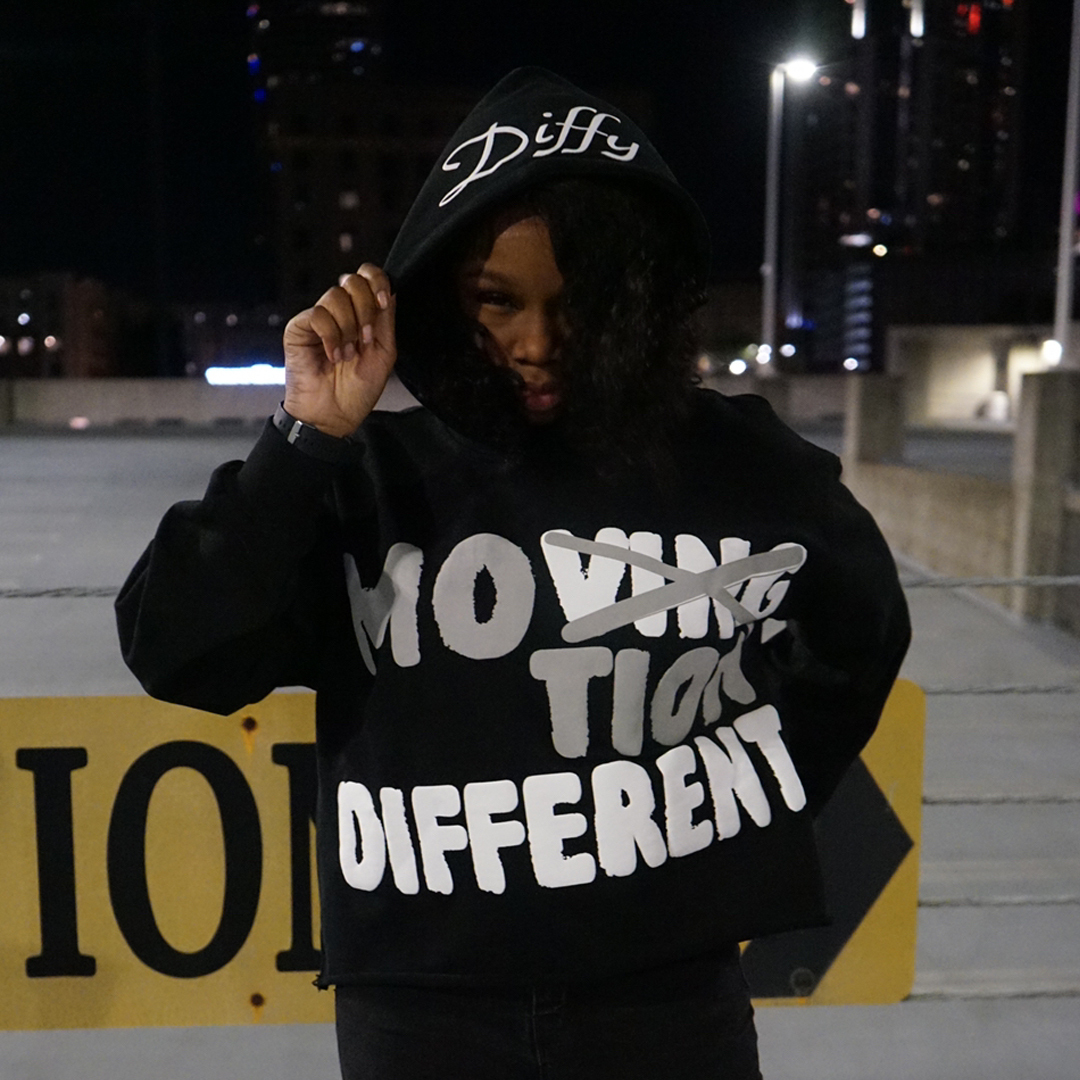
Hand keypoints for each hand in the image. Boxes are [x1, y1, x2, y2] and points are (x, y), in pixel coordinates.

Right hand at [282, 264, 396, 437]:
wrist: (333, 414)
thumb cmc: (357, 390)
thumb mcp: (384, 353)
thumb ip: (386, 321)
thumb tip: (390, 288)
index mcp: (361, 314)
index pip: (368, 277)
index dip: (377, 282)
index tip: (384, 303)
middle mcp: (340, 312)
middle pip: (353, 281)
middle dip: (365, 309)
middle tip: (363, 339)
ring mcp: (318, 319)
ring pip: (336, 296)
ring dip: (348, 328)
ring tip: (346, 355)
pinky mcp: (299, 327)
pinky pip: (318, 314)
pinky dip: (330, 336)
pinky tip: (331, 355)